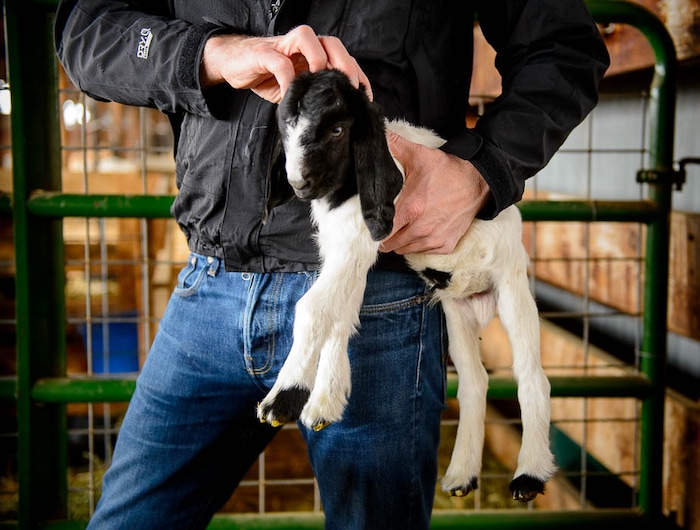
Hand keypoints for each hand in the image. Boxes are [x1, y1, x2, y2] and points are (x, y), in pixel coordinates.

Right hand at [200, 25, 370, 102]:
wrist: (234, 66)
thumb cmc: (268, 77)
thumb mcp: (298, 89)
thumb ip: (315, 94)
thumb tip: (338, 115)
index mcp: (315, 53)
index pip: (344, 58)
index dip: (357, 75)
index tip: (364, 97)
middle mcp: (303, 45)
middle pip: (332, 42)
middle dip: (345, 65)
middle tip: (348, 90)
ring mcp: (283, 46)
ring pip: (309, 39)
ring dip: (318, 61)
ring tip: (319, 85)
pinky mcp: (264, 53)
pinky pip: (280, 62)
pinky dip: (288, 79)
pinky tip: (290, 96)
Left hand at [380, 131, 490, 254]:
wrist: (477, 182)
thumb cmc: (447, 170)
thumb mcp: (419, 156)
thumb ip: (395, 146)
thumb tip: (379, 134)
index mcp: (410, 209)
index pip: (382, 231)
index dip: (375, 229)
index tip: (374, 223)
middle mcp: (421, 228)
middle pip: (390, 244)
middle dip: (386, 236)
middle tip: (387, 224)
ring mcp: (434, 239)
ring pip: (405, 249)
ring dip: (401, 241)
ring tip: (403, 226)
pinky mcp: (446, 244)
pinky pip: (422, 251)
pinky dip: (418, 244)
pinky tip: (419, 230)